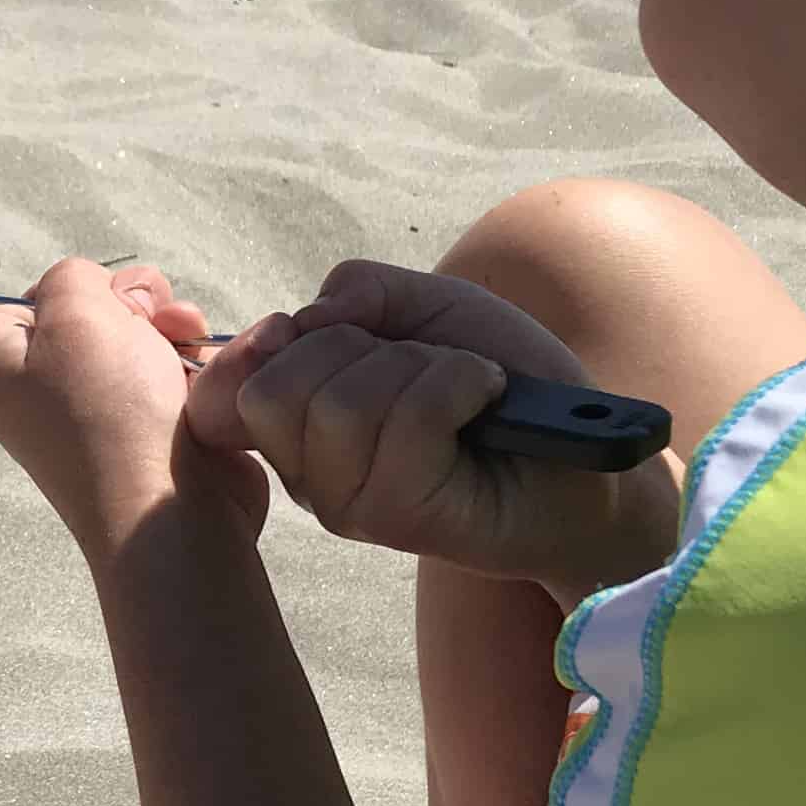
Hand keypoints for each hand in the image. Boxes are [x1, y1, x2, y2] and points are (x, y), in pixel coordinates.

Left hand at [0, 259, 258, 561]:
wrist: (168, 503)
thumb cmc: (109, 408)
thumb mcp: (75, 308)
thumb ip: (72, 275)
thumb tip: (104, 297)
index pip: (23, 303)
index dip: (69, 293)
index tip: (94, 305)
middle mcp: (38, 392)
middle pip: (90, 314)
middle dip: (132, 305)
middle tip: (150, 318)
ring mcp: (95, 414)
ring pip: (139, 339)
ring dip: (170, 329)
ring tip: (187, 340)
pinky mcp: (146, 430)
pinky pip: (168, 375)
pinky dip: (188, 365)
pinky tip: (203, 368)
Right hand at [186, 261, 678, 599]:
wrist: (583, 454)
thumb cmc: (505, 382)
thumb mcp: (427, 307)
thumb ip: (359, 290)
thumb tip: (308, 316)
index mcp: (300, 428)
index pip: (222, 394)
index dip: (255, 351)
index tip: (326, 333)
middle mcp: (310, 474)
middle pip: (275, 387)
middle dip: (358, 349)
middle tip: (420, 370)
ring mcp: (347, 502)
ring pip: (340, 401)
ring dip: (420, 368)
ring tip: (461, 391)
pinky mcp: (396, 515)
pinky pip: (405, 416)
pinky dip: (458, 383)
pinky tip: (482, 403)